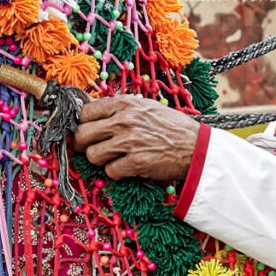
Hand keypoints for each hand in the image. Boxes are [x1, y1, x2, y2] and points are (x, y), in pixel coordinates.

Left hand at [72, 96, 199, 180]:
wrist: (196, 146)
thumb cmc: (171, 126)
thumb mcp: (145, 107)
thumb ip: (119, 109)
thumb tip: (91, 113)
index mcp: (125, 103)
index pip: (85, 111)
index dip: (80, 123)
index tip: (83, 130)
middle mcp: (124, 120)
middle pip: (82, 134)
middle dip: (83, 144)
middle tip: (91, 148)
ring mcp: (129, 142)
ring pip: (92, 155)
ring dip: (100, 160)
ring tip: (114, 158)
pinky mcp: (136, 162)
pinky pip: (110, 171)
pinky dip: (116, 172)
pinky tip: (127, 167)